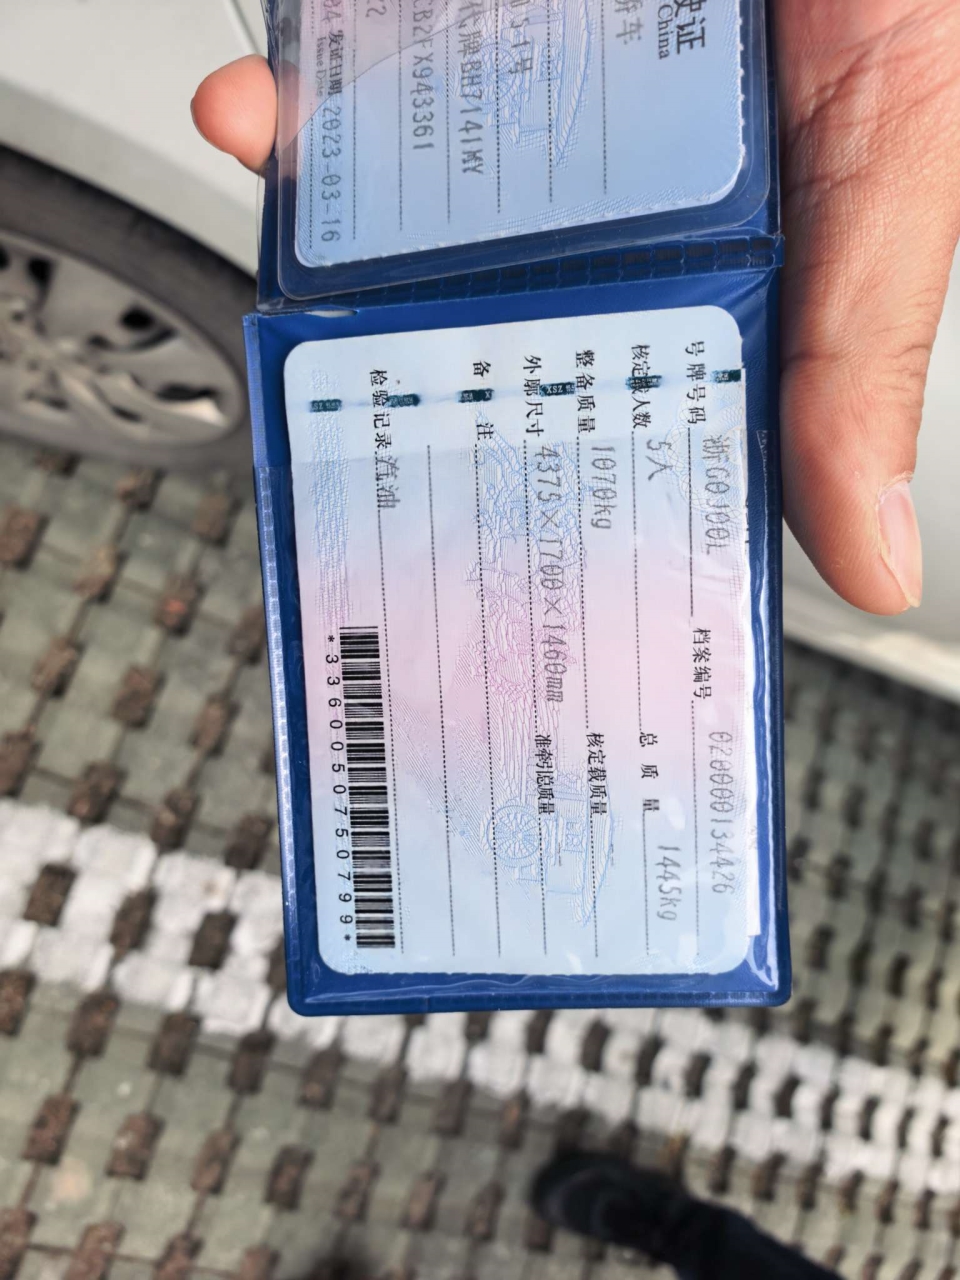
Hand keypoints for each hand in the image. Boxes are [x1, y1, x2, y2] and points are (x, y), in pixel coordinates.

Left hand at [192, 4, 959, 614]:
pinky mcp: (432, 22)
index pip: (641, 386)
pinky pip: (340, 76)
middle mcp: (607, 170)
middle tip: (382, 455)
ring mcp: (513, 81)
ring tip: (301, 302)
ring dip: (333, 253)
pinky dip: (285, 107)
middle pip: (492, 309)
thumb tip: (869, 559)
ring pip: (399, 207)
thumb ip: (865, 336)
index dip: (583, 475)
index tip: (527, 555)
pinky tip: (257, 122)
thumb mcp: (900, 131)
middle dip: (432, 381)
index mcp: (723, 231)